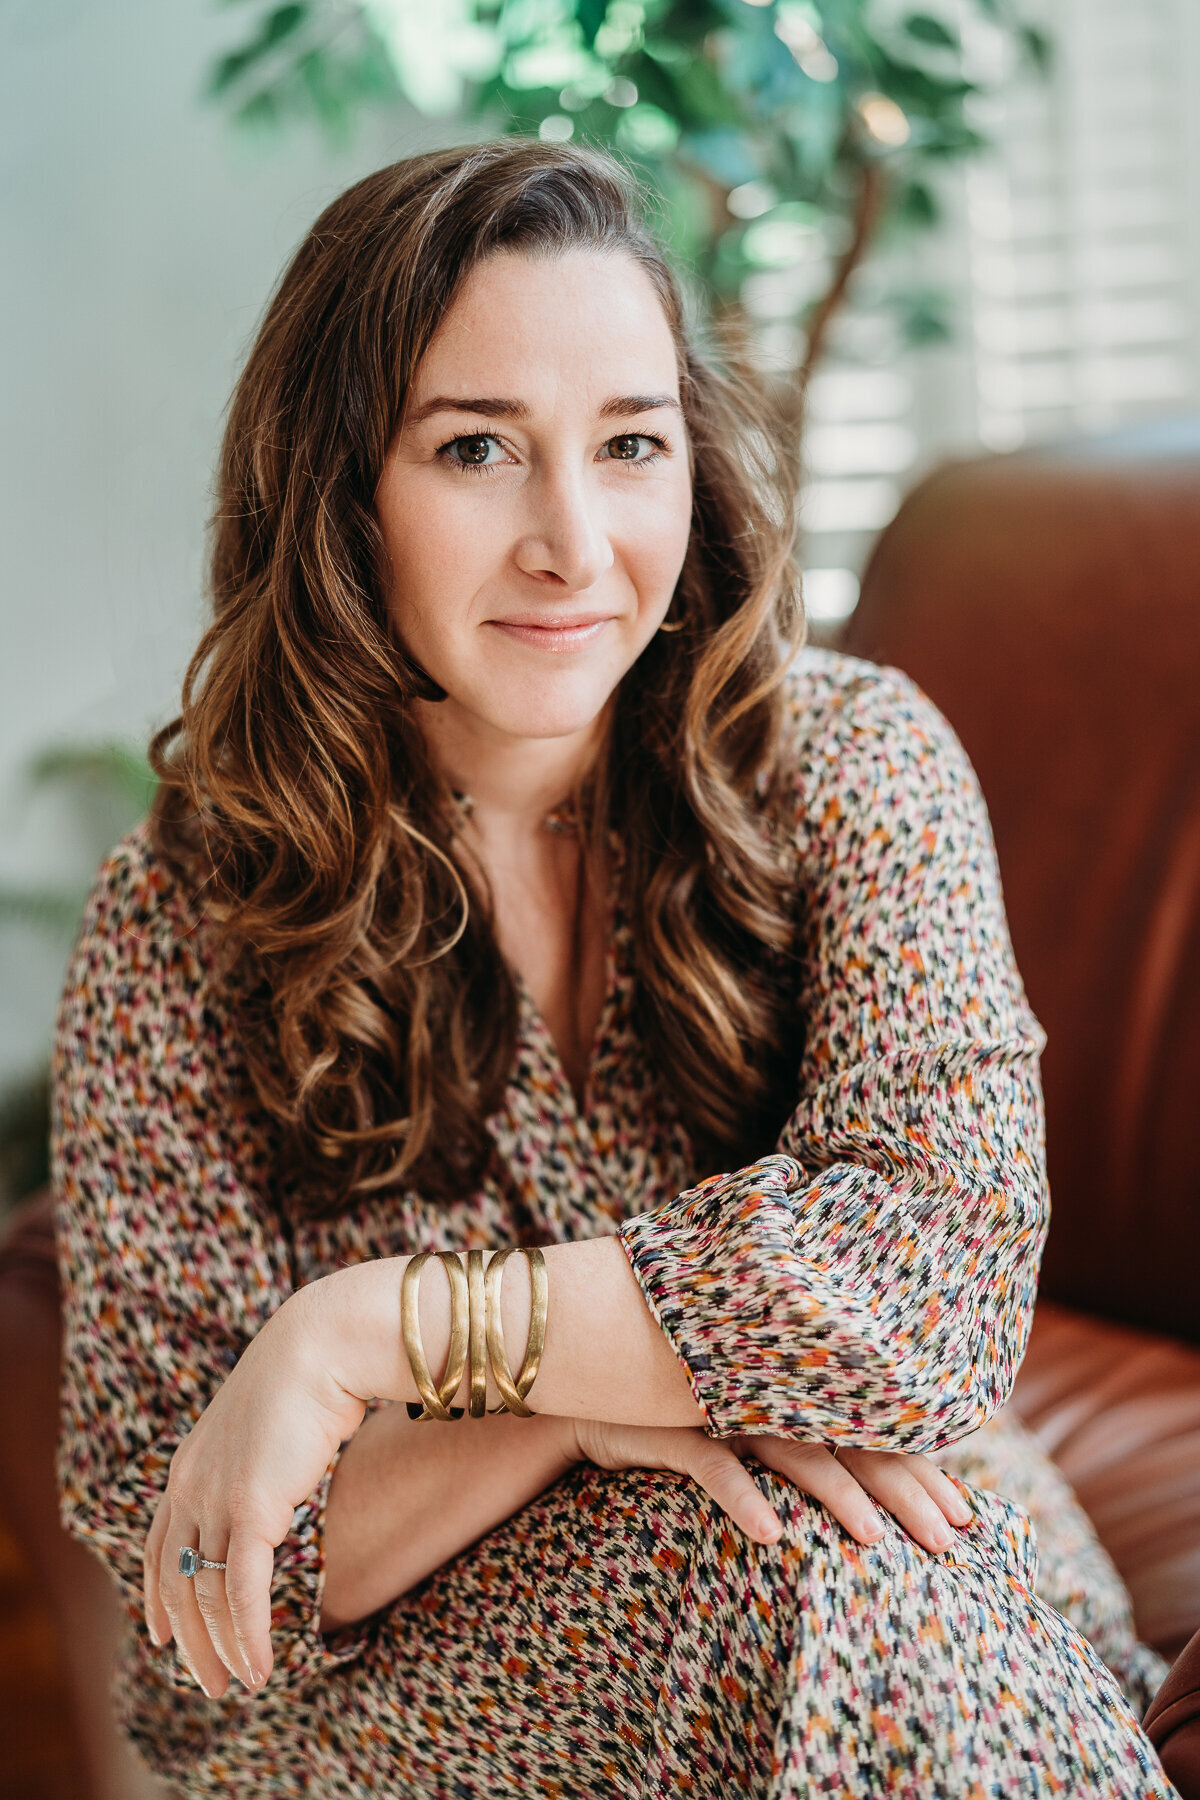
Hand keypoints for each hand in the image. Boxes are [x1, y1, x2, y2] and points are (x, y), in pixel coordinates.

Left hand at [142, 1286, 366, 1698]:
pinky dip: (248, 1636)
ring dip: (221, 1647)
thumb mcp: (270, 1421)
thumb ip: (262, 1456)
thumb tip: (283, 1469)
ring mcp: (216, 1497)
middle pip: (176, 1579)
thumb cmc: (312, 1372)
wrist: (323, 1343)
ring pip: (207, 1593)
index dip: (157, 1593)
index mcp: (189, 1463)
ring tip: (239, 1683)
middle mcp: (190, 1483)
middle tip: (209, 1680)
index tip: (160, 1633)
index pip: (160, 1543)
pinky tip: (260, 1668)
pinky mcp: (250, 1510)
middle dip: (189, 1637)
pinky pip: (242, 1591)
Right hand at [568, 1418, 972, 1551]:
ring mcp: (725, 1407)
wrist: (590, 1395)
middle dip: (905, 1493)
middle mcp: (772, 1397)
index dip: (926, 1473)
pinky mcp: (673, 1426)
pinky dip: (743, 1497)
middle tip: (947, 1543)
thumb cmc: (683, 1424)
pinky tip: (773, 1536)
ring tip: (874, 1542)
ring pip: (794, 1451)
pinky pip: (713, 1465)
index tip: (970, 1517)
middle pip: (853, 1443)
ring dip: (837, 1496)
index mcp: (799, 1399)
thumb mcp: (751, 1435)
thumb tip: (878, 1498)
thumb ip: (808, 1449)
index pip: (879, 1435)